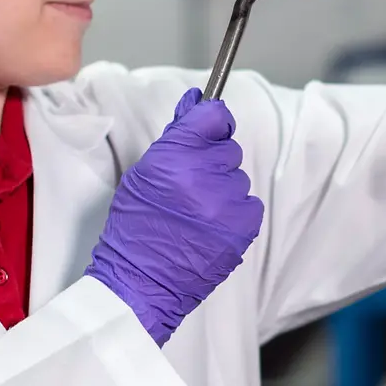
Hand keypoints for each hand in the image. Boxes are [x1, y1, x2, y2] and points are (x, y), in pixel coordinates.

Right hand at [87, 88, 264, 346]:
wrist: (142, 282)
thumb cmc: (136, 229)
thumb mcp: (144, 174)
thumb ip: (174, 138)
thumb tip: (196, 103)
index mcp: (174, 160)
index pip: (214, 117)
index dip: (213, 122)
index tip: (210, 128)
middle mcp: (204, 178)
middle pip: (228, 148)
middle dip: (212, 161)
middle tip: (190, 186)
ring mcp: (228, 204)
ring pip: (239, 177)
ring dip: (223, 188)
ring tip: (196, 213)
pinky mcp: (244, 227)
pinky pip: (250, 203)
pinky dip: (235, 211)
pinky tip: (210, 226)